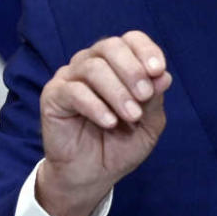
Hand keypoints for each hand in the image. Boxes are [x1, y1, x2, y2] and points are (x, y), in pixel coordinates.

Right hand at [36, 30, 171, 215]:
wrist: (92, 175)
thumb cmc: (120, 145)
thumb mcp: (148, 124)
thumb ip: (154, 100)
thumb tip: (163, 76)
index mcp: (118, 64)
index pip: (131, 40)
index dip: (146, 50)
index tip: (158, 70)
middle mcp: (92, 63)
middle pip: (110, 46)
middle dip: (132, 69)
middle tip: (144, 96)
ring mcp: (70, 78)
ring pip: (92, 67)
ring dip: (117, 91)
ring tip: (131, 116)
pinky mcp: (53, 96)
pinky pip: (73, 91)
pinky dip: (95, 105)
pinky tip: (109, 123)